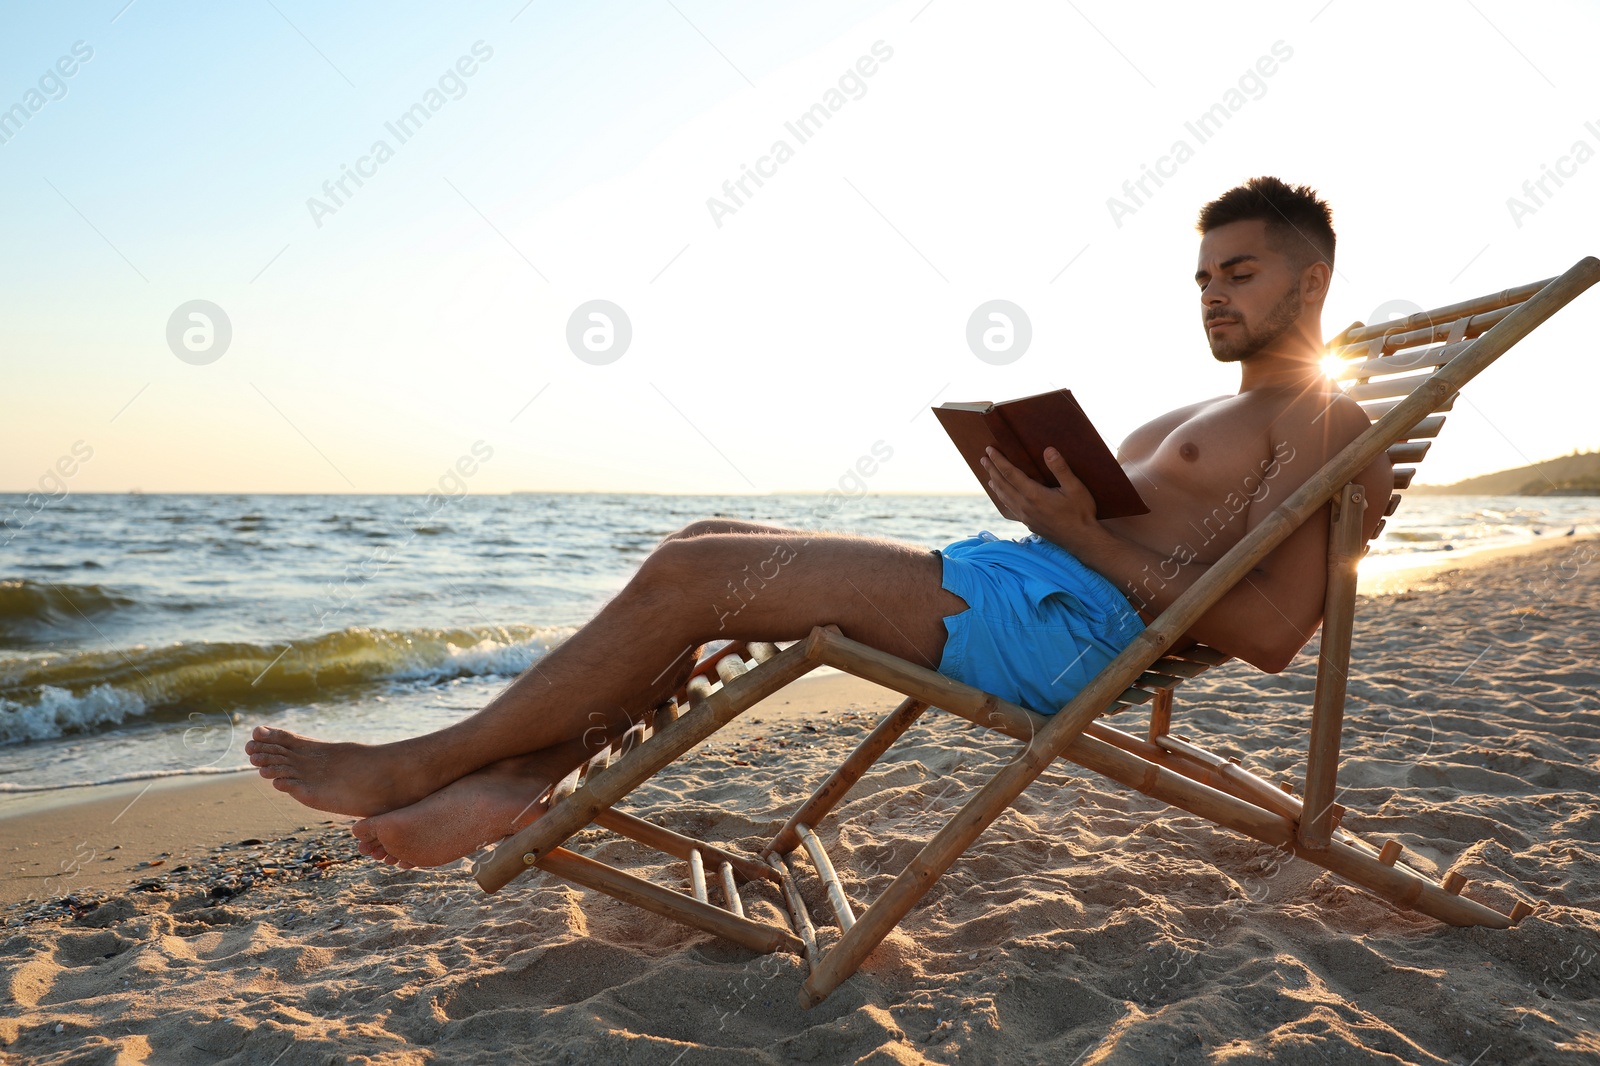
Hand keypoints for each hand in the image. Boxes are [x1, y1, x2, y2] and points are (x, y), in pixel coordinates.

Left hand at [981, 446, 1102, 551]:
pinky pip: (1011, 508)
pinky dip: (1003, 498)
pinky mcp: (1029, 524)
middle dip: (992, 470)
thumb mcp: (1075, 488)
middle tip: (983, 459)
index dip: (998, 461)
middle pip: (1002, 485)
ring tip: (989, 477)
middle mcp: (1025, 506)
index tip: (989, 450)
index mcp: (1034, 495)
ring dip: (995, 485)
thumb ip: (1060, 469)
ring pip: (1004, 498)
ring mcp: (1025, 517)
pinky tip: (1004, 497)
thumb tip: (1048, 450)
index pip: (1010, 473)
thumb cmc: (1081, 513)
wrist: (1081, 540)